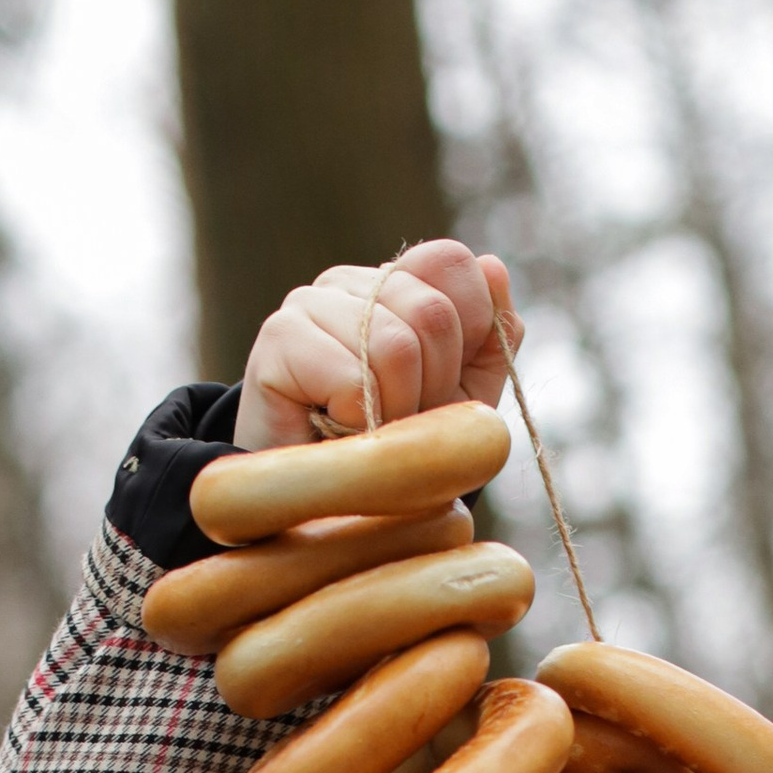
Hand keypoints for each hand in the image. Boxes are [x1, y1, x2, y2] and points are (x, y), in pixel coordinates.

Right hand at [233, 241, 519, 452]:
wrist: (328, 509)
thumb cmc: (394, 451)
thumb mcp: (464, 398)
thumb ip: (491, 338)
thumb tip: (493, 267)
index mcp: (393, 281)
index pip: (452, 263)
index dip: (470, 332)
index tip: (441, 384)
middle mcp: (347, 281)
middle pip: (433, 313)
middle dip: (432, 386)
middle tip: (397, 418)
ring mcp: (308, 303)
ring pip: (395, 347)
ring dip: (394, 411)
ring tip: (364, 427)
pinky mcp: (279, 340)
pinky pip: (353, 378)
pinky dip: (357, 422)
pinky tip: (331, 429)